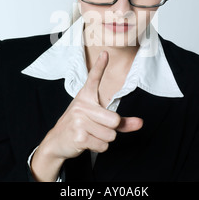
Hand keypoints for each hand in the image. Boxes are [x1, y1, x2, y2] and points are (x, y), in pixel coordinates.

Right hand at [31, 51, 142, 180]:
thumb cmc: (80, 125)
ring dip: (104, 139)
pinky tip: (86, 141)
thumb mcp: (98, 119)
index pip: (93, 78)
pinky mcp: (78, 135)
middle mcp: (81, 104)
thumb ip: (121, 121)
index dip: (100, 66)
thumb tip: (141, 123)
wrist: (57, 140)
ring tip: (90, 134)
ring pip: (110, 135)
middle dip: (111, 129)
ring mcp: (79, 119)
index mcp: (85, 96)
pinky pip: (103, 145)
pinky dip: (99, 147)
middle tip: (97, 127)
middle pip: (115, 120)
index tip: (105, 52)